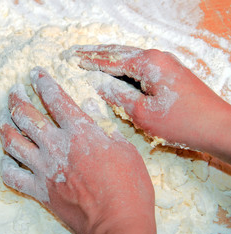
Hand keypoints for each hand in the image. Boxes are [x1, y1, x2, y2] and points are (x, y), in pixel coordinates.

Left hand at [0, 67, 155, 233]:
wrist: (118, 223)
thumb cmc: (129, 187)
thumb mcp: (125, 149)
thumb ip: (104, 127)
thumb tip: (90, 108)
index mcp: (80, 132)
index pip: (55, 98)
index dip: (43, 82)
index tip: (35, 73)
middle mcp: (56, 146)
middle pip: (26, 116)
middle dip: (17, 99)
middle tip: (13, 91)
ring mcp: (44, 169)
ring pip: (13, 141)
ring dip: (5, 126)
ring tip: (3, 117)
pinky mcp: (40, 190)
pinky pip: (12, 176)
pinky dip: (6, 166)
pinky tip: (6, 159)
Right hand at [68, 45, 230, 162]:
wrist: (218, 127)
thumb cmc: (181, 122)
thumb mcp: (142, 112)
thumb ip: (118, 95)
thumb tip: (98, 83)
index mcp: (148, 63)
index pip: (111, 60)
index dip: (89, 61)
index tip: (71, 59)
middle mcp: (156, 57)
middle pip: (119, 52)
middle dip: (96, 53)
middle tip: (75, 52)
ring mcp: (165, 63)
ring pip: (129, 56)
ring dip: (109, 57)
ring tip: (89, 56)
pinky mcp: (169, 72)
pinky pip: (140, 65)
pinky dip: (123, 66)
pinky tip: (115, 69)